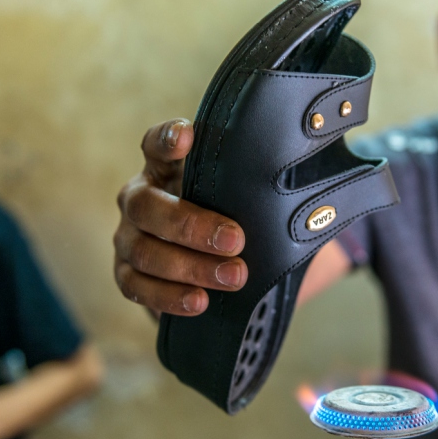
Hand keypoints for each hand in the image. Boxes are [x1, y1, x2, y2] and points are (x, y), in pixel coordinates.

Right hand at [114, 119, 247, 317]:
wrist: (209, 263)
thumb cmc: (229, 217)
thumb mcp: (239, 196)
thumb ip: (254, 183)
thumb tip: (310, 182)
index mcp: (163, 168)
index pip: (155, 144)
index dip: (166, 139)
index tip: (187, 137)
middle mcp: (138, 198)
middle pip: (147, 206)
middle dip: (192, 226)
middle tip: (236, 240)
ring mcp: (128, 237)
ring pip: (143, 252)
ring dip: (190, 267)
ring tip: (234, 278)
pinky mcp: (127, 274)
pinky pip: (136, 287)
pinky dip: (168, 297)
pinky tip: (200, 302)